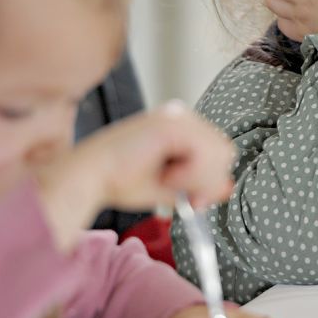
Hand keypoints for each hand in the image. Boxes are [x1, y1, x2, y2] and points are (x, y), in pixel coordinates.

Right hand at [36, 101, 234, 250]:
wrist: (89, 177)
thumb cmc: (120, 181)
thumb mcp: (172, 188)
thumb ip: (201, 186)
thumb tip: (228, 187)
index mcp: (181, 127)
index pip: (219, 151)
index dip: (213, 180)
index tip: (195, 201)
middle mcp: (181, 116)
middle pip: (224, 151)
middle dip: (209, 181)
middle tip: (185, 198)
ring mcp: (177, 117)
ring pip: (219, 153)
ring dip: (197, 179)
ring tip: (166, 182)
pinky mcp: (170, 124)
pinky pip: (203, 153)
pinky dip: (190, 174)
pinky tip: (166, 177)